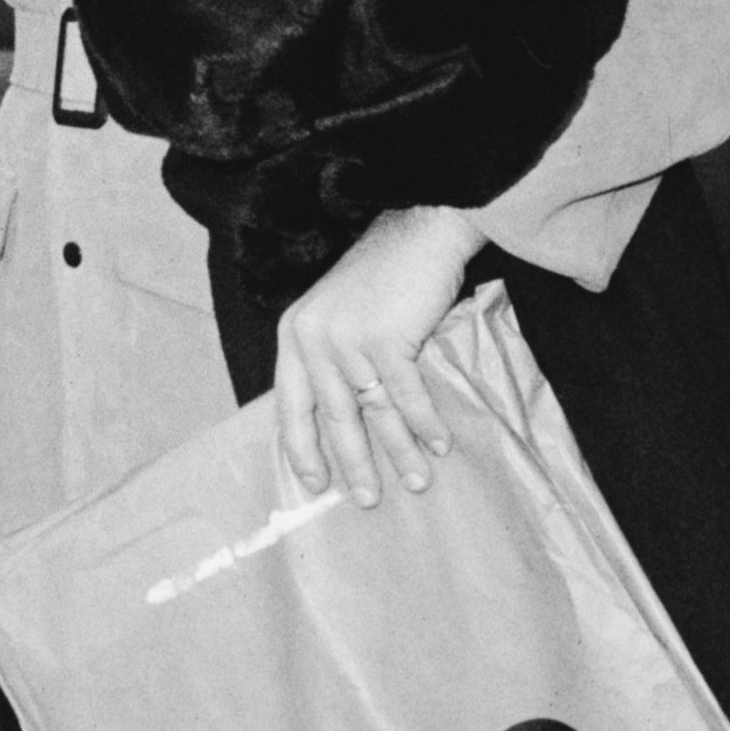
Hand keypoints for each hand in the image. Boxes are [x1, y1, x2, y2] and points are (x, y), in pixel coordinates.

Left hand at [269, 204, 483, 506]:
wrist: (420, 229)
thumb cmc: (384, 276)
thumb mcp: (339, 314)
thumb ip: (332, 358)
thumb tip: (343, 420)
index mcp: (294, 334)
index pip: (290, 404)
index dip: (301, 448)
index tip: (314, 484)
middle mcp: (313, 338)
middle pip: (331, 417)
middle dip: (352, 463)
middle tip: (368, 500)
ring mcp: (347, 338)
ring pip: (371, 411)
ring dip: (397, 452)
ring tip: (414, 483)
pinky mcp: (385, 337)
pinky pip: (406, 395)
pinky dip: (425, 424)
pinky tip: (439, 445)